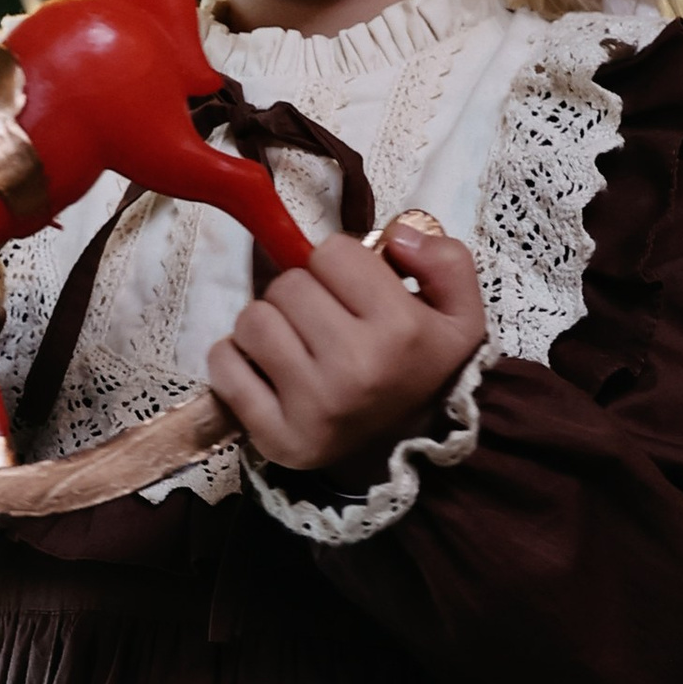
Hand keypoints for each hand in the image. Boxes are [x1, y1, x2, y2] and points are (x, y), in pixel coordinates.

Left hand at [207, 219, 486, 474]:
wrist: (399, 448)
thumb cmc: (418, 370)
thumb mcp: (459, 315)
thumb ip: (447, 260)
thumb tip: (398, 235)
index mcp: (402, 331)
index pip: (331, 252)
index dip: (340, 265)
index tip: (352, 293)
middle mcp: (357, 367)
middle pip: (288, 283)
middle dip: (303, 294)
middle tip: (323, 322)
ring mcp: (313, 406)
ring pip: (252, 319)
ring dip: (267, 324)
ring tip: (296, 345)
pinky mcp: (276, 436)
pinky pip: (223, 365)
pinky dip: (234, 360)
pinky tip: (265, 370)